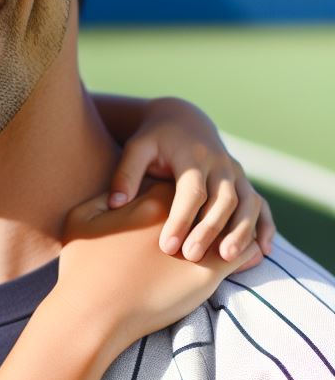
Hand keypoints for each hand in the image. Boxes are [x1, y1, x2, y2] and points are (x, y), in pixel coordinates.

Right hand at [56, 183, 259, 354]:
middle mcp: (179, 214)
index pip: (178, 184)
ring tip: (232, 235)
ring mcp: (197, 242)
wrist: (94, 309)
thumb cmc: (83, 266)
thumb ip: (103, 198)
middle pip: (209, 202)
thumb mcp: (81, 218)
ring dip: (234, 227)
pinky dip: (245, 250)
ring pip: (232, 223)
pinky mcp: (210, 272)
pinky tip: (241, 255)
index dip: (179, 194)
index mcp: (151, 196)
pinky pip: (241, 252)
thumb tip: (118, 193)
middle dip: (210, 208)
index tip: (176, 204)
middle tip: (207, 219)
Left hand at [107, 97, 273, 266]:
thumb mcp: (137, 148)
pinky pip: (261, 205)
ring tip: (227, 259)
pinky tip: (262, 251)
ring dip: (241, 231)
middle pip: (223, 200)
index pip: (192, 191)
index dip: (181, 219)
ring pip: (248, 203)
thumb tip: (116, 204)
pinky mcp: (243, 182)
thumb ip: (126, 174)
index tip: (167, 246)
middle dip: (210, 230)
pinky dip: (264, 227)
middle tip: (191, 257)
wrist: (183, 120)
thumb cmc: (154, 139)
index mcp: (193, 157)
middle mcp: (220, 165)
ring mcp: (236, 173)